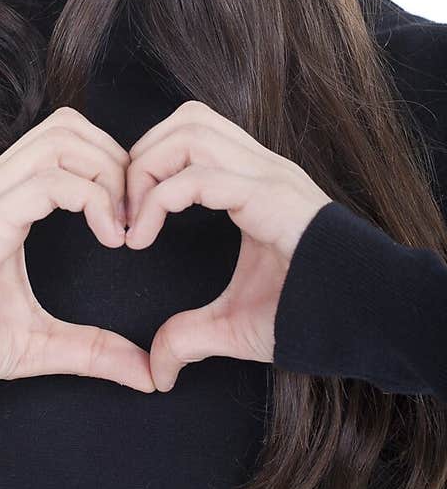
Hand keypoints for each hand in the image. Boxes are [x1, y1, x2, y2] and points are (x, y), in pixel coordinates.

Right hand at [0, 107, 151, 392]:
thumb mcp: (38, 345)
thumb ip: (92, 351)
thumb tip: (147, 375)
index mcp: (8, 200)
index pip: (68, 143)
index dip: (112, 171)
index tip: (133, 228)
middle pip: (71, 127)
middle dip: (117, 162)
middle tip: (135, 219)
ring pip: (62, 139)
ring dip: (107, 174)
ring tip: (120, 227)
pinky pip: (49, 181)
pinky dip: (92, 198)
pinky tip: (108, 237)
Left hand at [123, 100, 332, 390]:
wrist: (368, 320)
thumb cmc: (311, 314)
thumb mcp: (236, 326)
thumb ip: (191, 336)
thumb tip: (157, 369)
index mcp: (253, 182)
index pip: (189, 135)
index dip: (147, 166)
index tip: (124, 222)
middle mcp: (262, 167)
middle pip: (185, 118)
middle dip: (141, 157)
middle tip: (120, 213)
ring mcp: (269, 175)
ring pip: (190, 130)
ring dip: (147, 169)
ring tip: (131, 221)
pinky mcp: (272, 196)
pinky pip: (201, 177)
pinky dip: (160, 199)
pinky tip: (143, 236)